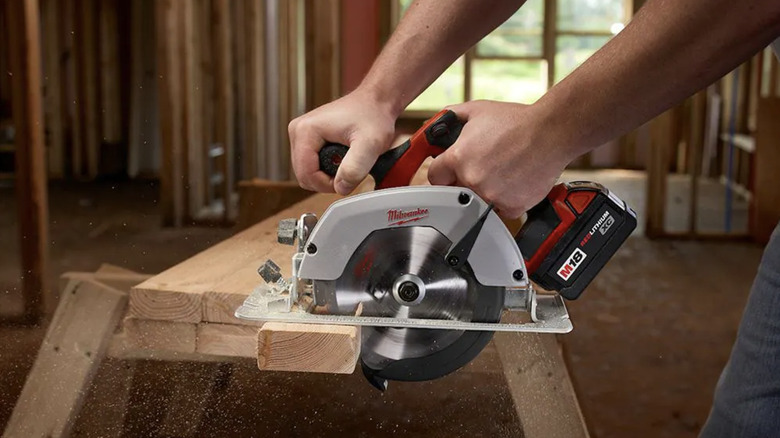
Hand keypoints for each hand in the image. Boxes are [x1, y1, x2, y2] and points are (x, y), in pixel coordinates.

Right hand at [288, 89, 397, 193]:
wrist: (376, 101)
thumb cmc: (373, 115)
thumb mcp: (370, 144)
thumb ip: (355, 168)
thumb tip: (340, 188)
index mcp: (305, 131)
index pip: (306, 174)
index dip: (327, 185)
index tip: (348, 179)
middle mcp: (298, 130)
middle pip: (303, 175)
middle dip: (327, 181)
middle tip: (350, 170)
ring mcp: (301, 133)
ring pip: (307, 172)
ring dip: (327, 175)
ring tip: (348, 162)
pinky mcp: (307, 137)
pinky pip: (311, 165)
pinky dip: (327, 169)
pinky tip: (343, 158)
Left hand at [427, 100, 574, 218]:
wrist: (551, 132)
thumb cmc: (517, 121)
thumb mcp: (477, 110)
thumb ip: (451, 117)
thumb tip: (437, 124)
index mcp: (458, 158)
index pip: (435, 176)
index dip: (442, 172)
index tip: (449, 172)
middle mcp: (472, 179)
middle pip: (455, 191)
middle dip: (463, 181)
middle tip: (481, 168)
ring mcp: (492, 195)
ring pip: (477, 202)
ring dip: (484, 192)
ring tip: (501, 172)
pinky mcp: (511, 206)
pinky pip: (500, 210)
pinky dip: (505, 200)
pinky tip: (514, 183)